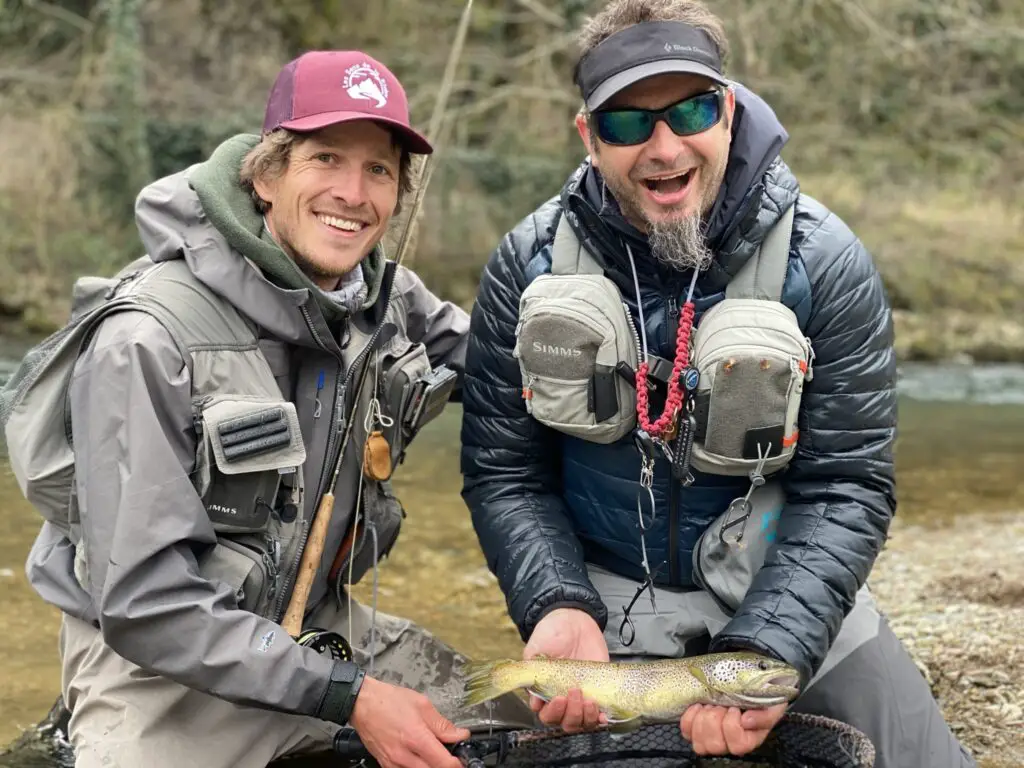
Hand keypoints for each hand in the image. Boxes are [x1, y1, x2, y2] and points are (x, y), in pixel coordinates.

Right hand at [349, 676, 469, 767]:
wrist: (362, 703)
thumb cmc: (389, 701)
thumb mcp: (421, 705)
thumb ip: (442, 724)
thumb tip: (459, 735)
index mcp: (416, 738)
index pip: (444, 763)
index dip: (457, 764)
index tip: (461, 759)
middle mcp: (404, 755)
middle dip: (444, 765)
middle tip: (448, 755)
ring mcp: (393, 763)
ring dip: (430, 765)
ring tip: (432, 753)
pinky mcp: (386, 765)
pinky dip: (416, 766)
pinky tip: (418, 756)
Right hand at [523, 608, 609, 733]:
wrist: (574, 620)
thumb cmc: (551, 633)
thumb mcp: (536, 648)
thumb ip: (531, 669)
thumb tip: (532, 692)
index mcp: (544, 691)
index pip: (545, 714)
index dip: (551, 712)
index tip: (558, 698)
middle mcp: (562, 698)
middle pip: (564, 722)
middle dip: (570, 714)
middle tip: (574, 693)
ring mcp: (580, 697)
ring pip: (581, 722)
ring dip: (585, 717)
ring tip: (589, 701)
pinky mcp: (598, 692)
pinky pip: (599, 714)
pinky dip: (601, 719)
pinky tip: (602, 714)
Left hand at [680, 703, 787, 756]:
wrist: (747, 688)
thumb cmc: (760, 698)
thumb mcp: (771, 705)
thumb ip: (765, 716)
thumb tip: (746, 721)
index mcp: (748, 740)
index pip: (737, 745)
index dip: (732, 725)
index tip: (735, 708)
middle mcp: (728, 744)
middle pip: (714, 745)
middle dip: (714, 718)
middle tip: (721, 704)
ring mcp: (710, 739)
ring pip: (699, 742)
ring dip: (702, 719)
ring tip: (710, 705)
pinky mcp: (696, 729)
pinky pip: (686, 731)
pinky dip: (689, 717)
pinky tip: (698, 706)